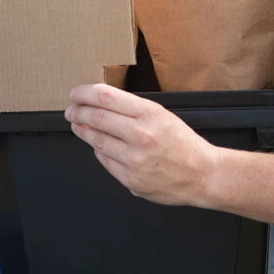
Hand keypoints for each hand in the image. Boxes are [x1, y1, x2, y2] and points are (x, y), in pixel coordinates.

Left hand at [65, 83, 218, 206]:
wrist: (203, 175)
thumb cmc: (183, 143)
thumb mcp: (162, 115)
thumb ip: (132, 109)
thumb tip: (100, 103)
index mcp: (149, 115)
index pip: (105, 97)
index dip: (84, 93)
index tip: (75, 93)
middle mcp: (140, 136)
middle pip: (96, 118)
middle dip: (77, 112)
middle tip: (71, 110)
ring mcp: (134, 161)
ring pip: (96, 141)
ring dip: (83, 131)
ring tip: (78, 125)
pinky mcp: (130, 180)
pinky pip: (105, 161)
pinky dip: (99, 150)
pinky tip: (99, 145)